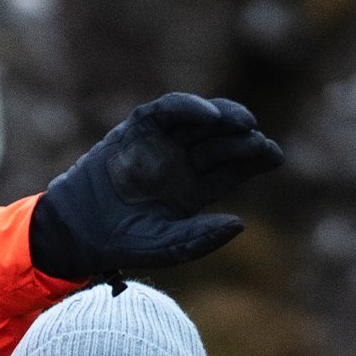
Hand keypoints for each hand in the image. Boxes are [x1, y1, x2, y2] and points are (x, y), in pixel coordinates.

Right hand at [29, 94, 283, 278]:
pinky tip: (210, 116)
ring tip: (246, 123)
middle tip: (263, 142)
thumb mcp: (168, 247)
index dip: (255, 159)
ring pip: (201, 122)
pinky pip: (169, 110)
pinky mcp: (139, 127)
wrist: (80, 229)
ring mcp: (162, 143)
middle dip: (245, 140)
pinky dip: (189, 108)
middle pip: (222, 143)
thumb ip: (202, 239)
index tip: (275, 156)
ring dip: (225, 118)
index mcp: (194, 190)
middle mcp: (182, 162)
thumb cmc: (124, 243)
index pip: (232, 169)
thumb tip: (241, 224)